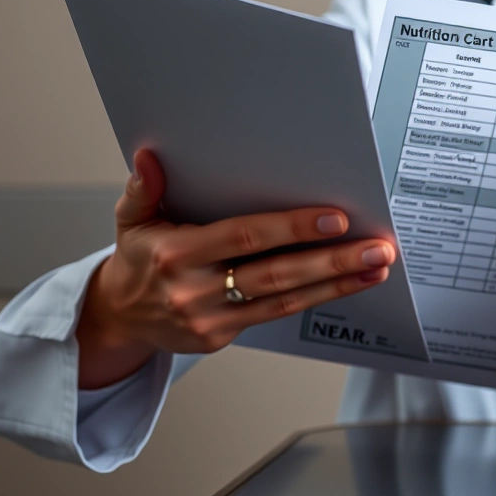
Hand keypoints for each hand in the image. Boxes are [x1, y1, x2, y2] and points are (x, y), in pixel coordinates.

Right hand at [75, 147, 394, 387]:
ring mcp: (210, 318)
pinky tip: (348, 283)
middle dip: (331, 261)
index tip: (334, 219)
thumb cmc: (138, 258)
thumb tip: (149, 158)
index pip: (244, 237)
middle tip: (375, 247)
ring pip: (285, 299)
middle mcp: (194, 290)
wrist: (119, 316)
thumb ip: (142, 189)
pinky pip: (277, 313)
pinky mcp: (222, 337)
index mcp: (175, 254)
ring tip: (376, 266)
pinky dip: (317, 298)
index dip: (291, 229)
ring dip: (336, 283)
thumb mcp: (131, 220)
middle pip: (275, 273)